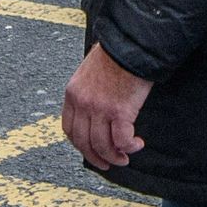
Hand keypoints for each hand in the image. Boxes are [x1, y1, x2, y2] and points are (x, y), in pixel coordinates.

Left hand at [61, 43, 150, 169]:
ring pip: (102, 145)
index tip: (91, 150)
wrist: (132, 43)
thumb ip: (88, 90)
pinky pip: (121, 140)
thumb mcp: (91, 70)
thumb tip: (96, 108)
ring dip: (114, 156)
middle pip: (84, 142)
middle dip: (96, 157)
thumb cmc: (116, 52)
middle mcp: (83, 103)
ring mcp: (100, 108)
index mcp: (73, 93)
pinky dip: (129, 146)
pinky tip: (136, 144)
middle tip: (108, 163)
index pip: (69, 129)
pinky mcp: (120, 111)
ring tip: (125, 157)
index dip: (80, 144)